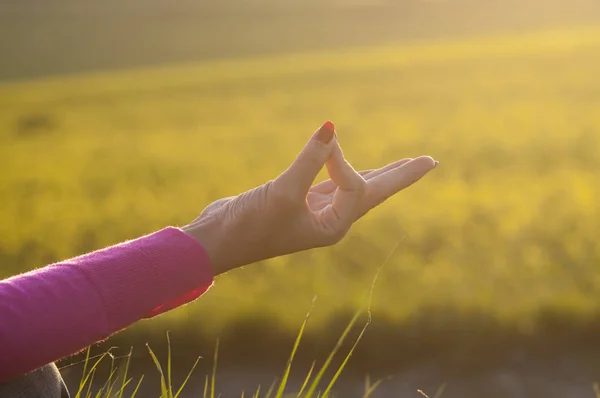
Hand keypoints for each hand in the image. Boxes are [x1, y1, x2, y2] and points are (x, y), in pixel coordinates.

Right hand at [182, 121, 437, 274]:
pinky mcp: (296, 199)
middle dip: (401, 175)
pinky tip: (349, 165)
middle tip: (430, 162)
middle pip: (374, 192)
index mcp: (333, 227)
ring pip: (354, 186)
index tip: (324, 143)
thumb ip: (309, 161)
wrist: (216, 242)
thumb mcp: (282, 193)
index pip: (354, 185)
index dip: (341, 160)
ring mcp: (314, 209)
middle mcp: (330, 220)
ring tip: (404, 164)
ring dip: (378, 173)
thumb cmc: (249, 226)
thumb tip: (332, 127)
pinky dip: (341, 167)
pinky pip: (329, 180)